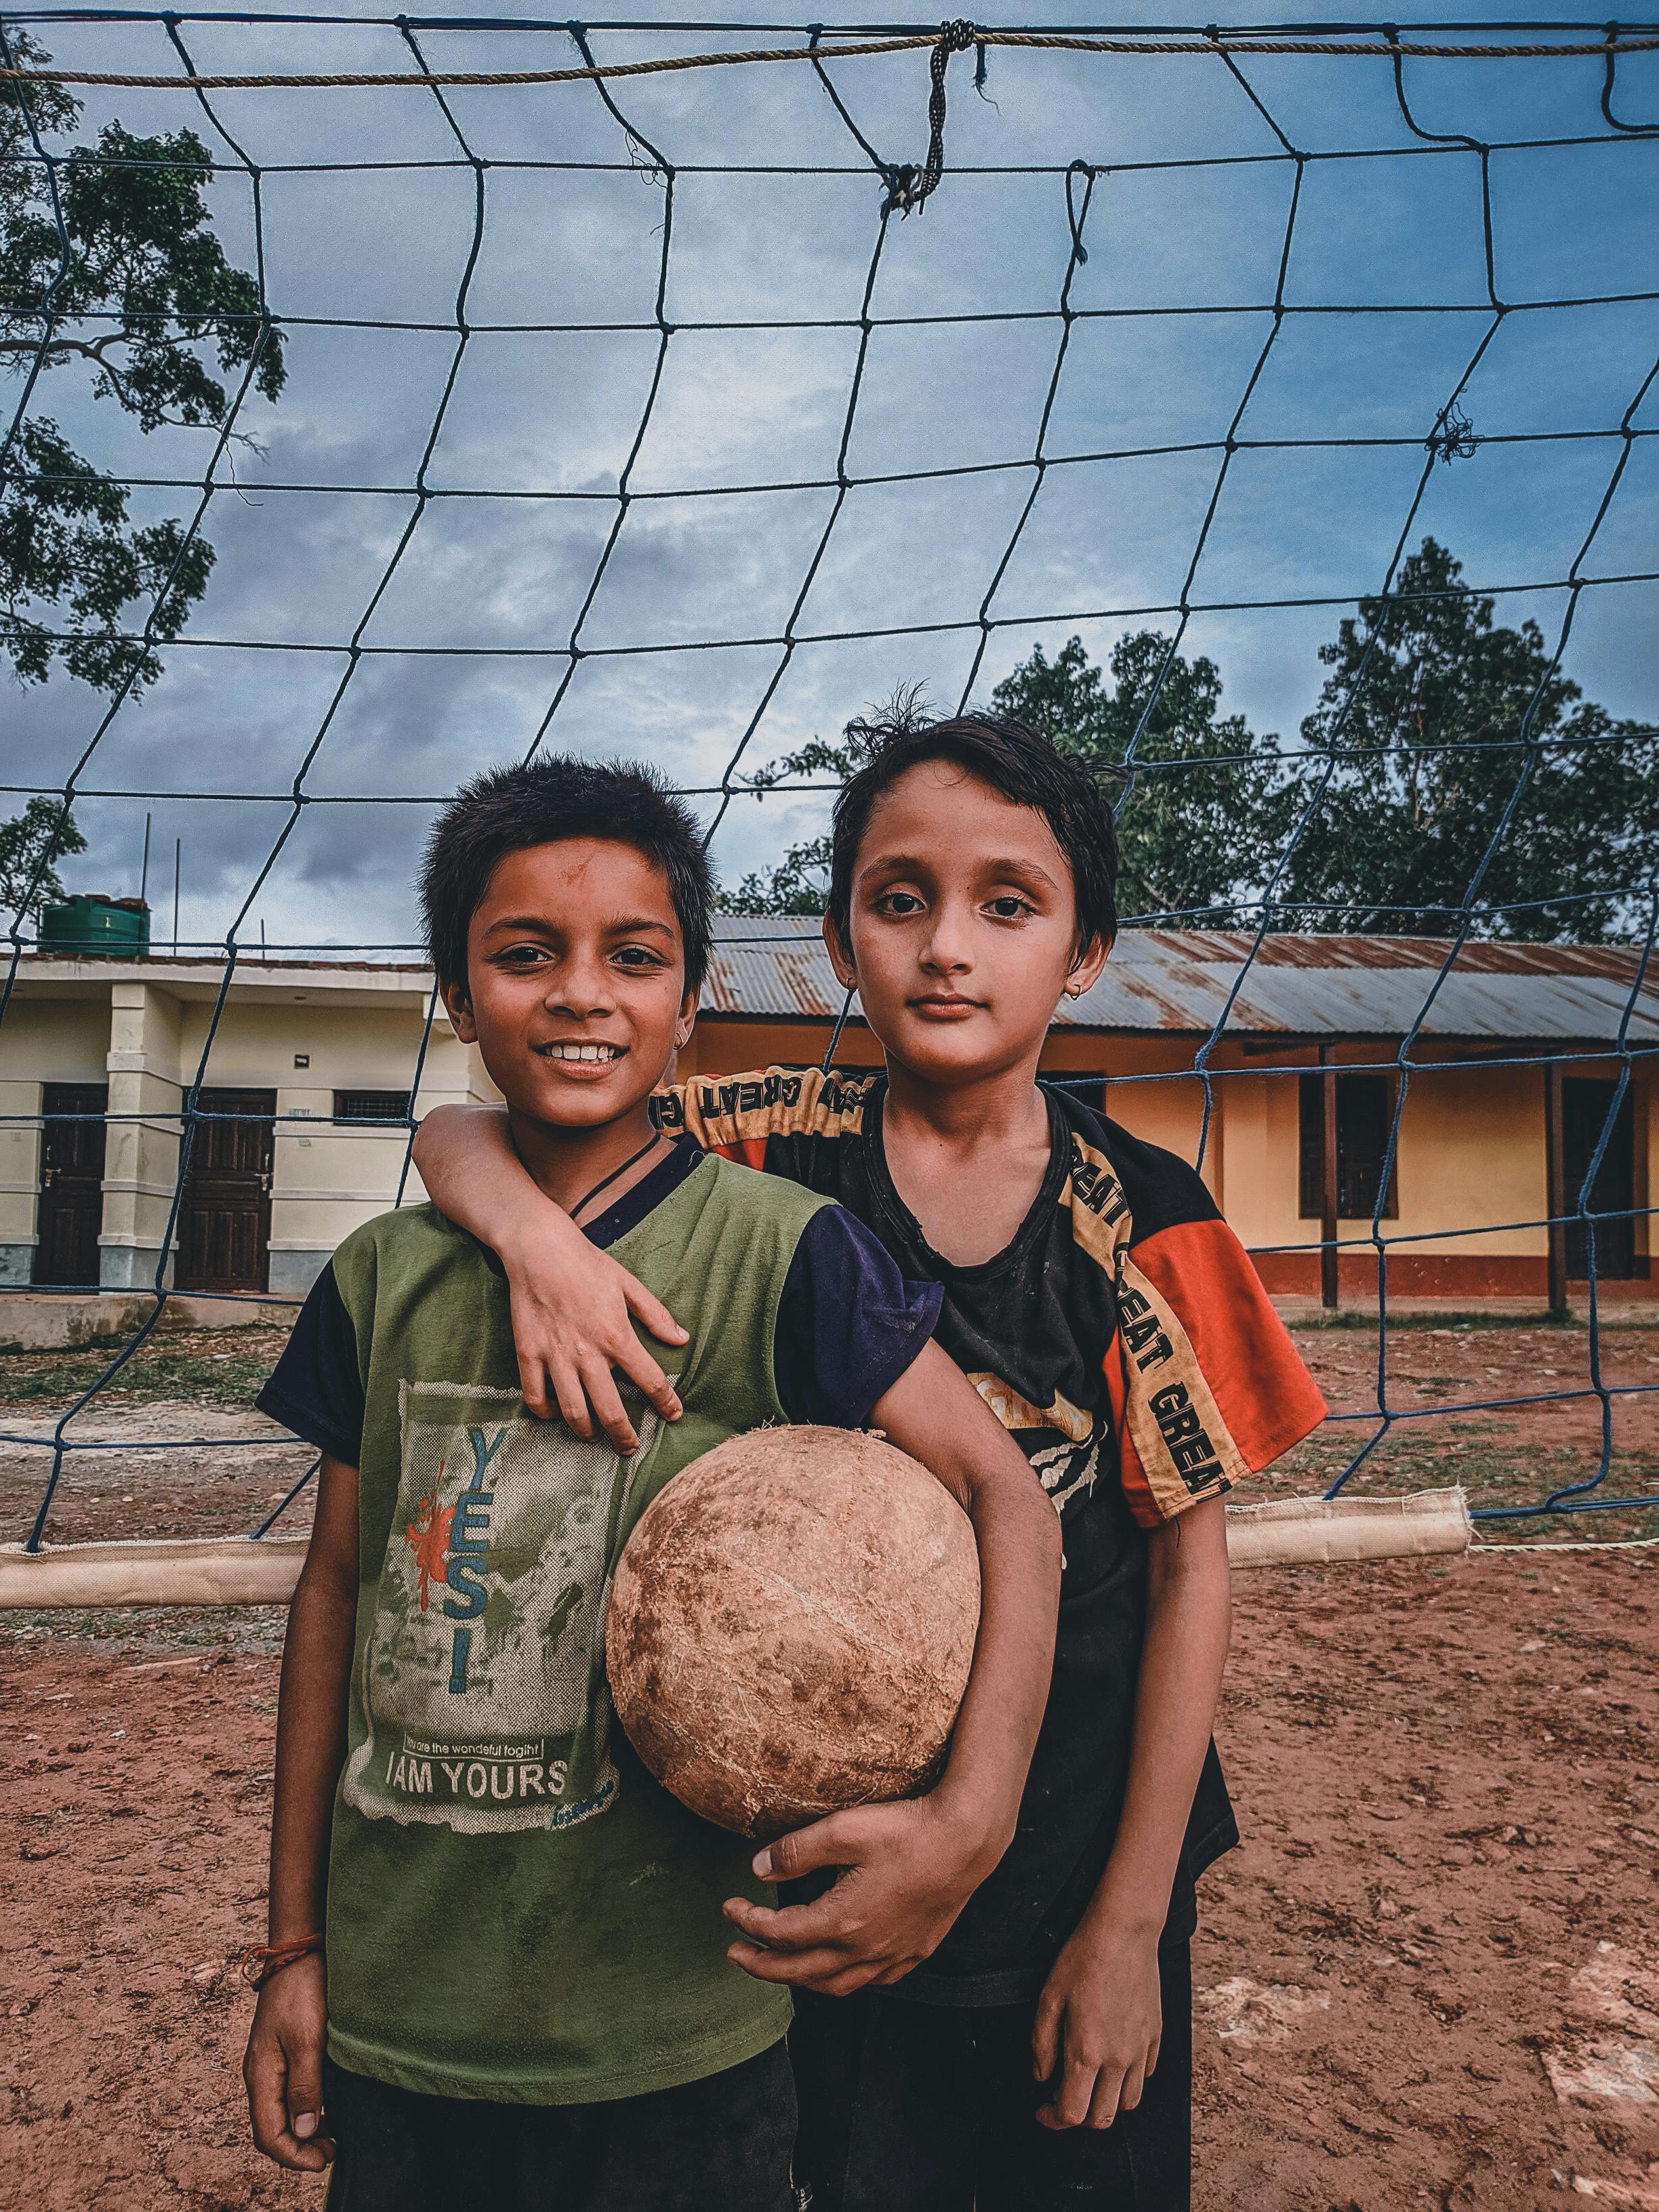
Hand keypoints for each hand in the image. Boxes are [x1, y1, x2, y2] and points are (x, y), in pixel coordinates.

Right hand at [244, 1952, 333, 2171]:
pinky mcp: (282, 2052)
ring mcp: (270, 2064)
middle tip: (332, 2152)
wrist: (298, 1950)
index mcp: (261, 2076)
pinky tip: (327, 2111)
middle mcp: (261, 2075)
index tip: (323, 2161)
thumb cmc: (303, 1990)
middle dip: (298, 2149)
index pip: (268, 2135)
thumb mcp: (308, 2039)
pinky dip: (305, 2111)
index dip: (294, 2157)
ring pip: (279, 2114)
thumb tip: (305, 2132)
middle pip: (271, 2130)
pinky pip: (287, 2095)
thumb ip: (305, 2087)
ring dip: (303, 2132)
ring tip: (333, 2138)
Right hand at [501, 1217, 687, 1450]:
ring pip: (573, 1412)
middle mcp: (588, 1352)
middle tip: (630, 1448)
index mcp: (617, 1335)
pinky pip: (535, 1397)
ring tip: (595, 1437)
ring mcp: (555, 1356)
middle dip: (624, 1436)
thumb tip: (682, 1340)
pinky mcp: (528, 1354)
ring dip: (587, 1432)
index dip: (666, 1403)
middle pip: (611, 1410)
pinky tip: (557, 1414)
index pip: (650, 1381)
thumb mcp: (629, 1284)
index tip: (674, 1415)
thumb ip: (656, 1315)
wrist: (539, 1249)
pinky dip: (547, 1413)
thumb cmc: (587, 1264)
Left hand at [721, 1793, 1003, 1996]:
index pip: (780, 1934)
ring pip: (835, 1985)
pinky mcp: (915, 1952)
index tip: (728, 1908)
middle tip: (734, 1954)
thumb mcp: (843, 1830)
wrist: (966, 1841)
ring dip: (799, 1978)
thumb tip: (757, 1870)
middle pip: (800, 1972)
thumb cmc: (906, 1831)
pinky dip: (842, 1980)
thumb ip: (796, 1851)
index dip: (749, 1923)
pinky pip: (870, 1981)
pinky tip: (838, 1967)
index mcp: (842, 1922)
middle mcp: (865, 1950)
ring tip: (778, 1965)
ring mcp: (893, 1956)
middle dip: (761, 1965)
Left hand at [1032, 1915, 1162, 2130]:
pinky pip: (1144, 2075)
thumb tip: (1041, 2077)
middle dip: (1078, 2118)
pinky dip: (1128, 2080)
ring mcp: (1140, 2049)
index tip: (1042, 2109)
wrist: (1123, 1932)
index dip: (1052, 2120)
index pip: (1072, 2113)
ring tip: (1089, 2082)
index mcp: (1086, 2052)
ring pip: (1128, 2103)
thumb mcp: (1048, 1998)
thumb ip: (1041, 2044)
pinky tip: (1112, 2060)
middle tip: (1061, 2097)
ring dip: (1106, 2103)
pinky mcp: (1155, 2036)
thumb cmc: (1082, 1959)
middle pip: (1102, 2119)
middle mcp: (1117, 2059)